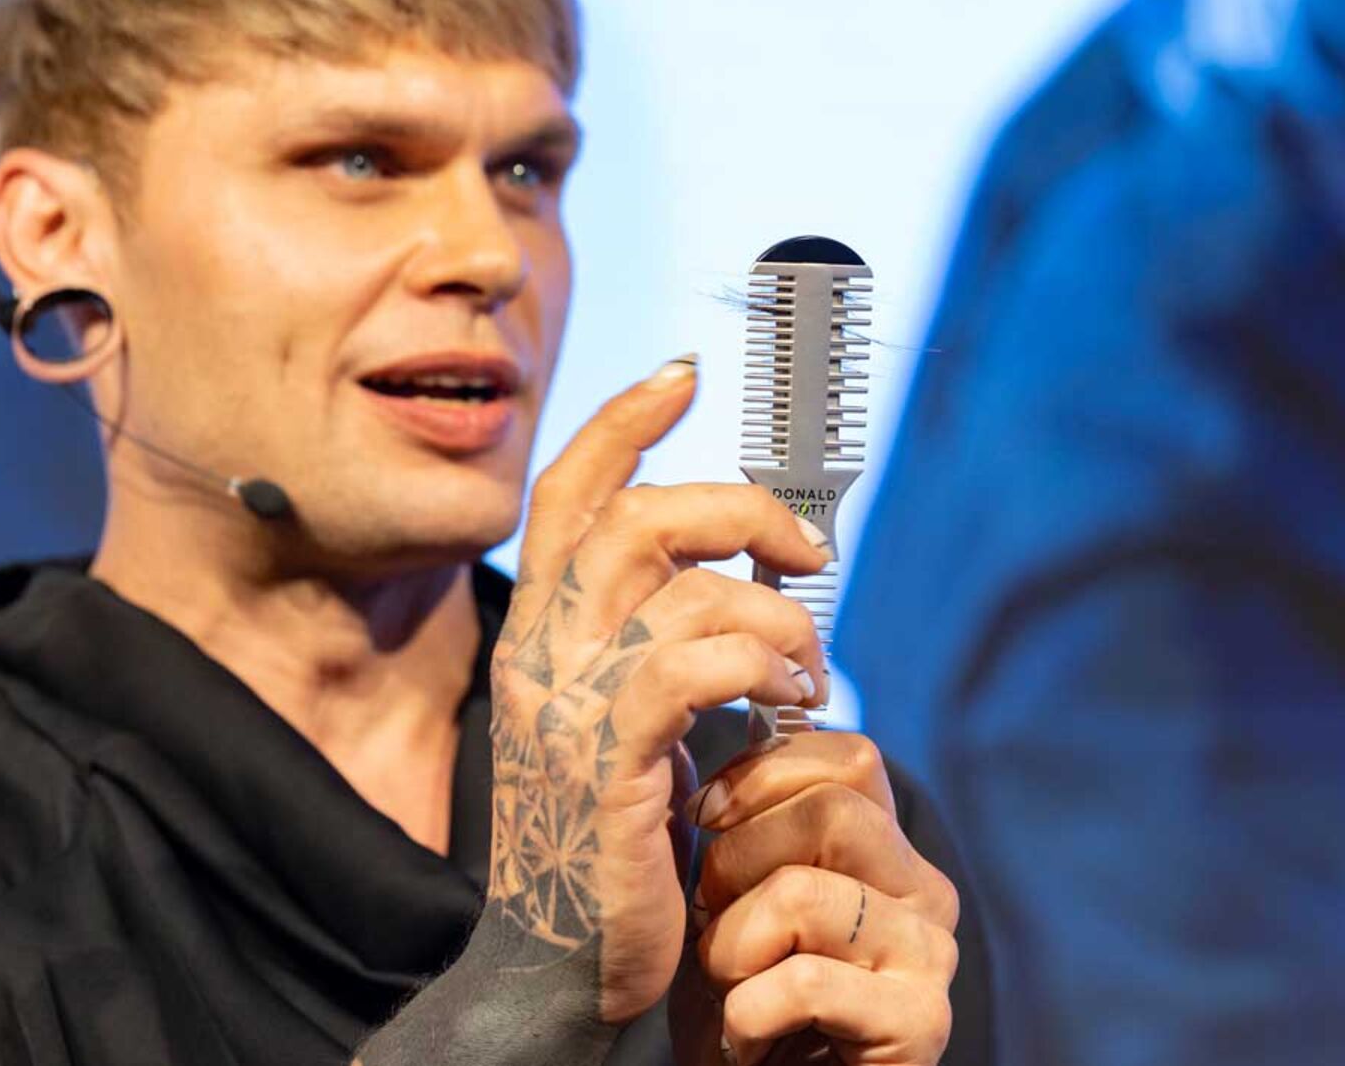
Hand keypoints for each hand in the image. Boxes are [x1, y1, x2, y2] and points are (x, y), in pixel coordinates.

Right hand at [485, 356, 833, 1023]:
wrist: (559, 966)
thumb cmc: (608, 843)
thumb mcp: (615, 722)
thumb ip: (647, 643)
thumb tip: (735, 578)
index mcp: (537, 632)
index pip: (565, 493)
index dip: (623, 422)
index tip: (684, 377)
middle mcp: (540, 652)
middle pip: (640, 517)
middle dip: (742, 510)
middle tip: (804, 554)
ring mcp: (568, 704)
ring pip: (687, 589)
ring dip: (778, 617)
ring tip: (808, 670)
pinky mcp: (607, 760)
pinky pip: (694, 663)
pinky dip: (764, 665)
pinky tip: (794, 701)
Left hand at [672, 733, 960, 1065]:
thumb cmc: (736, 992)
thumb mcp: (736, 887)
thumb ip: (758, 811)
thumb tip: (741, 701)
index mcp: (888, 846)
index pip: (849, 754)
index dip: (759, 775)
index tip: (704, 819)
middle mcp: (926, 891)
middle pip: (831, 812)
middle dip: (736, 865)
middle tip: (716, 926)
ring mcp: (931, 957)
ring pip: (803, 895)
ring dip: (730, 950)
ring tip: (732, 990)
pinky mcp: (920, 1023)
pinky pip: (801, 983)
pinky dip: (745, 1015)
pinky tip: (747, 1039)